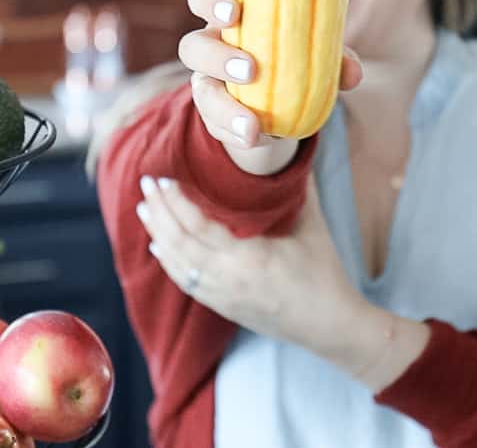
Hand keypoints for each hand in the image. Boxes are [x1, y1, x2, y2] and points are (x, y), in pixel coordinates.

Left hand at [135, 173, 366, 358]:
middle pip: (179, 244)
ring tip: (144, 209)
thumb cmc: (325, 275)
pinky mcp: (223, 307)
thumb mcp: (314, 228)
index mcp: (249, 258)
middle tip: (145, 185)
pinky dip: (170, 262)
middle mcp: (228, 280)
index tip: (162, 179)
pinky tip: (159, 246)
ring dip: (158, 235)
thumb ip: (300, 188)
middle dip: (158, 213)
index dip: (176, 202)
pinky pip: (186, 283)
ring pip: (177, 265)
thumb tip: (293, 148)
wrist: (331, 326)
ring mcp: (223, 297)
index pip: (198, 227)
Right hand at [179, 0, 361, 170]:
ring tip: (252, 125)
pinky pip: (215, 125)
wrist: (279, 102)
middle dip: (217, 57)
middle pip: (192, 46)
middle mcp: (210, 49)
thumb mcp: (314, 53)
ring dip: (224, 107)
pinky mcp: (212, 116)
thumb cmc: (294, 57)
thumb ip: (333, 58)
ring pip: (200, 92)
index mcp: (230, 19)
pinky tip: (255, 139)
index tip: (234, 11)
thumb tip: (352, 72)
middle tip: (250, 70)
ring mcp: (207, 84)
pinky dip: (236, 133)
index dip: (211, 1)